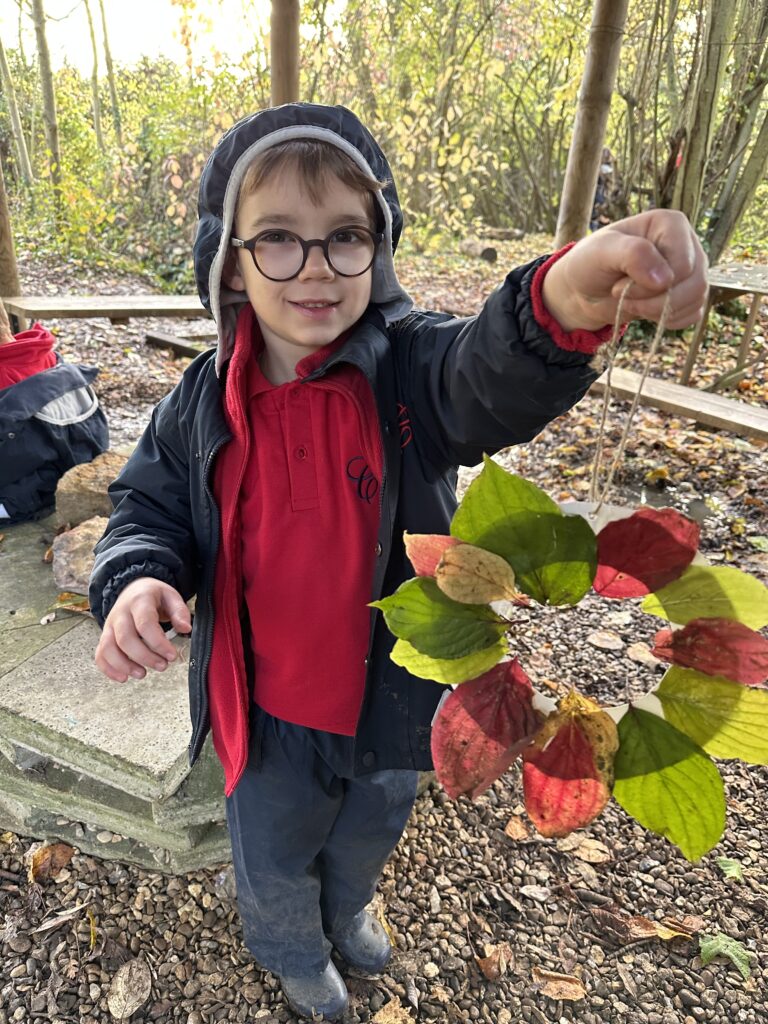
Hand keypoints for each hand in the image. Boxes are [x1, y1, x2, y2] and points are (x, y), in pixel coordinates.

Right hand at [95, 577, 191, 682]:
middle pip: (125, 639)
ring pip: (108, 648)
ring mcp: (110, 625)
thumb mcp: (171, 596)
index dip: (158, 643)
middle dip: (144, 657)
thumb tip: (185, 628)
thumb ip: (180, 612)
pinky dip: (108, 668)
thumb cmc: (153, 596)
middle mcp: (121, 613)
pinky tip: (123, 678)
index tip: (171, 655)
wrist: (133, 590)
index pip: (145, 624)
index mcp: (139, 601)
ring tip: (142, 674)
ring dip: (124, 665)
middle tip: (162, 666)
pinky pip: (100, 654)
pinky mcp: (105, 636)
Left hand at [542, 210, 707, 331]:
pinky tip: (646, 311)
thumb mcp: (602, 252)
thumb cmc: (590, 263)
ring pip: (697, 299)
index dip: (651, 283)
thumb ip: (633, 255)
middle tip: (624, 297)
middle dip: (654, 300)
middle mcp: (687, 244)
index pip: (683, 263)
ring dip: (659, 311)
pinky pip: (693, 314)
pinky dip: (668, 320)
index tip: (619, 283)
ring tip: (632, 303)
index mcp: (671, 224)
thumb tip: (666, 279)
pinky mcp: (687, 294)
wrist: (585, 289)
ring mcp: (690, 270)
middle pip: (695, 282)